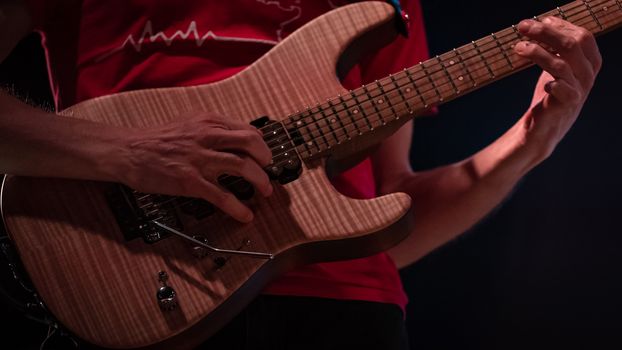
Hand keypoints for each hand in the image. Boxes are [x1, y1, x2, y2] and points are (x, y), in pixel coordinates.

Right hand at [117, 113, 272, 222]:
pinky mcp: (191, 182)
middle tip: (269, 172)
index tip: (265, 156)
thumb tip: (237, 140)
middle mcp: (208, 138)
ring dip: (260, 181)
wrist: (128, 151)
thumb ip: (213, 129)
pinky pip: (222, 196)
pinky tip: (245, 215)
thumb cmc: (157, 140)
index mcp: (209, 122)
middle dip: (267, 160)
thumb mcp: (189, 123)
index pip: (248, 131)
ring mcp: (200, 160)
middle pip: (252, 144)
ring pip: (243, 167)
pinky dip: (238, 207)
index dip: (262, 145)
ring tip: (265, 192)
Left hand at [513, 16, 601, 162]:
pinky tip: (540, 80)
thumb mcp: (555, 67)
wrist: (542, 127)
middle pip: (573, 44)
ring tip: (517, 48)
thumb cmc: (548, 95)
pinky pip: (561, 88)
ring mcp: (579, 90)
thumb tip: (541, 23)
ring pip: (562, 63)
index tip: (537, 21)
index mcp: (589, 62)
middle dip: (546, 32)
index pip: (582, 36)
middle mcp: (588, 75)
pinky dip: (550, 81)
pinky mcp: (566, 105)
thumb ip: (555, 47)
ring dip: (536, 52)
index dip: (560, 25)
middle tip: (522, 27)